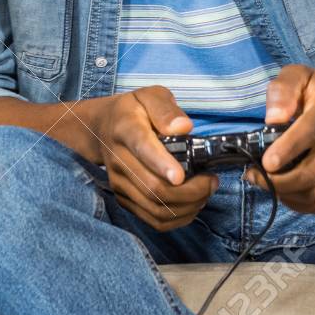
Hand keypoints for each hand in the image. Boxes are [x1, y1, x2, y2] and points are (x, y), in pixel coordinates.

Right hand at [95, 86, 218, 231]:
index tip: (180, 176)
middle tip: (211, 181)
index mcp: (126, 128)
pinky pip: (154, 220)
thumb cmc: (133, 110)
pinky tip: (192, 204)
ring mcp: (119, 182)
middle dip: (190, 191)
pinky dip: (179, 218)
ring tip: (205, 192)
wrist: (102, 127)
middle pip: (153, 187)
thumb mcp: (149, 95)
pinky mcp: (124, 198)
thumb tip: (183, 127)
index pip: (142, 148)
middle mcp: (119, 159)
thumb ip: (166, 109)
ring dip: (188, 206)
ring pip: (156, 208)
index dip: (161, 164)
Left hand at [248, 65, 314, 214]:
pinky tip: (285, 191)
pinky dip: (300, 204)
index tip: (265, 163)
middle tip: (254, 176)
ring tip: (265, 183)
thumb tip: (273, 118)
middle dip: (277, 182)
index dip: (286, 151)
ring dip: (285, 195)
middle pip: (311, 174)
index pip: (309, 133)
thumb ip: (282, 90)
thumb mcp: (297, 75)